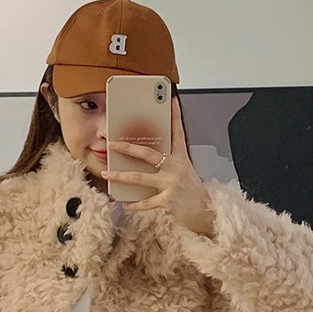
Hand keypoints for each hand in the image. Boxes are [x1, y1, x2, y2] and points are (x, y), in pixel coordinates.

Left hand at [103, 98, 214, 236]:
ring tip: (107, 173)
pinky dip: (134, 205)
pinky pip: (146, 202)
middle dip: (127, 148)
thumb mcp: (185, 171)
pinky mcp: (168, 200)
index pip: (178, 132)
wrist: (205, 211)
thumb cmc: (192, 191)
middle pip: (148, 154)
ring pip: (140, 178)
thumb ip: (169, 162)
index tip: (171, 99)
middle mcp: (175, 168)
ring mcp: (171, 184)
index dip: (175, 115)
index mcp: (181, 158)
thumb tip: (150, 158)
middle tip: (112, 144)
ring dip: (121, 176)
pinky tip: (125, 204)